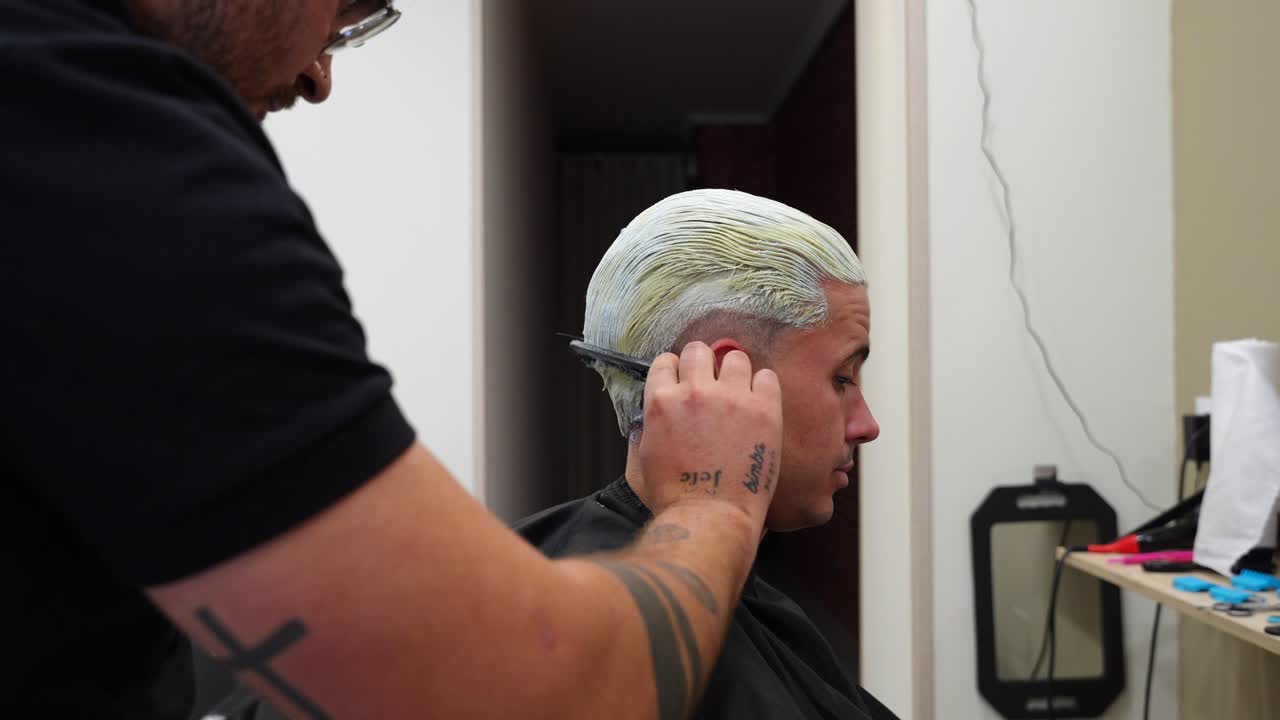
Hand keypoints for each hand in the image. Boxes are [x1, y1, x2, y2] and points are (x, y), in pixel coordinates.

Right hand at [638, 342, 781, 529]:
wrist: (712, 518)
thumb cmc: (674, 499)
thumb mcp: (639, 463)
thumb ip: (641, 433)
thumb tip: (644, 421)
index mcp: (661, 402)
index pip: (666, 361)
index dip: (674, 371)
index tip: (682, 382)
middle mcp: (695, 392)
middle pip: (698, 350)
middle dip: (702, 364)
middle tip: (710, 384)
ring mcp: (732, 398)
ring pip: (735, 357)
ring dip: (734, 372)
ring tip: (737, 393)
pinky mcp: (764, 410)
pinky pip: (767, 376)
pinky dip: (762, 386)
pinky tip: (758, 403)